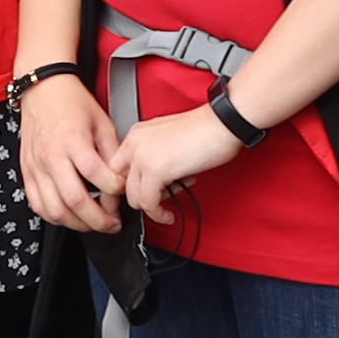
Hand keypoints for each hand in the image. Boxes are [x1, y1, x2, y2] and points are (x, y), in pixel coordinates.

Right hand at [17, 74, 122, 231]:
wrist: (43, 91)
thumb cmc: (72, 103)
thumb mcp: (102, 123)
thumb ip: (113, 154)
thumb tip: (121, 182)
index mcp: (73, 140)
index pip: (98, 176)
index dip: (115, 191)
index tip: (123, 192)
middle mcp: (51, 156)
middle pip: (75, 200)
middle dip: (98, 220)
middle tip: (113, 223)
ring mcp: (36, 167)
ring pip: (55, 210)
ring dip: (77, 224)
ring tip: (93, 223)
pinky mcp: (27, 173)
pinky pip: (38, 205)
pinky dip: (55, 217)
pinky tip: (70, 215)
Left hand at [110, 103, 251, 215]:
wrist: (224, 123)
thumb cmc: (206, 131)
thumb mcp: (170, 142)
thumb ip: (154, 159)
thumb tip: (151, 184)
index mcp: (136, 135)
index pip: (114, 169)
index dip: (125, 189)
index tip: (135, 199)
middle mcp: (134, 143)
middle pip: (120, 185)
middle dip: (138, 198)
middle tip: (157, 200)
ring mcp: (142, 156)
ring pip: (133, 197)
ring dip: (152, 206)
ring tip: (172, 199)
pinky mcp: (155, 170)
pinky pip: (148, 203)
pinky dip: (158, 214)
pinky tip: (168, 214)